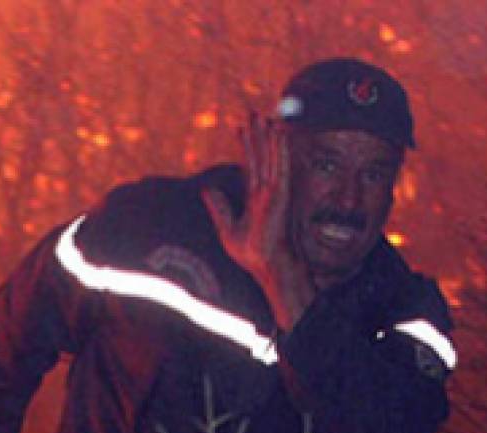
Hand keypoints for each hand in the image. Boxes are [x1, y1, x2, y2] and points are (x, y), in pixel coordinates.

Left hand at [201, 113, 312, 326]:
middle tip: (253, 112)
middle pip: (260, 156)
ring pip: (270, 157)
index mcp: (254, 197)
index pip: (249, 165)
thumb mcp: (226, 228)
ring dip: (269, 137)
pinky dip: (279, 149)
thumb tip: (207, 189)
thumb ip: (218, 207)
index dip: (245, 145)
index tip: (240, 127)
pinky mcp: (278, 195)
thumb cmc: (249, 252)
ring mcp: (273, 192)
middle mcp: (265, 191)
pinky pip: (279, 166)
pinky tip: (278, 134)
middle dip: (257, 134)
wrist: (263, 265)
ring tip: (266, 116)